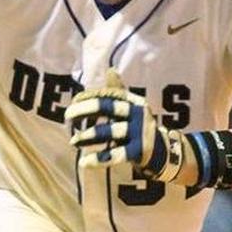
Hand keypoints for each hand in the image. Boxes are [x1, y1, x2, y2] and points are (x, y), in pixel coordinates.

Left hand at [67, 69, 183, 181]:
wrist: (162, 152)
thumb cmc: (138, 128)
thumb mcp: (131, 109)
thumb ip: (118, 92)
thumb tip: (110, 69)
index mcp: (134, 102)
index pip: (110, 94)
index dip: (91, 96)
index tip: (74, 100)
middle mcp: (139, 114)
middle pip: (110, 108)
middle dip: (87, 109)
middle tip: (68, 115)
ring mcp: (140, 133)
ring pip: (112, 131)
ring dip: (90, 135)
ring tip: (74, 141)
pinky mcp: (139, 152)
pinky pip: (117, 155)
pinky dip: (99, 159)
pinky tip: (83, 162)